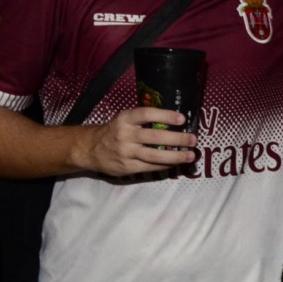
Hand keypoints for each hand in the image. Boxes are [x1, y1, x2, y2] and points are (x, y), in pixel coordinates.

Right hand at [74, 109, 196, 175]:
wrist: (90, 149)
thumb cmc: (115, 131)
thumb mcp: (124, 120)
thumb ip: (144, 120)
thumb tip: (175, 121)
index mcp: (125, 119)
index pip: (146, 114)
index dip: (165, 116)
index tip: (182, 119)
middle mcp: (125, 135)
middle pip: (155, 137)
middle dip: (177, 139)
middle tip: (193, 140)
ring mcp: (126, 152)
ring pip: (155, 155)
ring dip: (176, 156)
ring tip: (190, 156)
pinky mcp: (127, 167)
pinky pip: (150, 167)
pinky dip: (165, 165)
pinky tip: (175, 163)